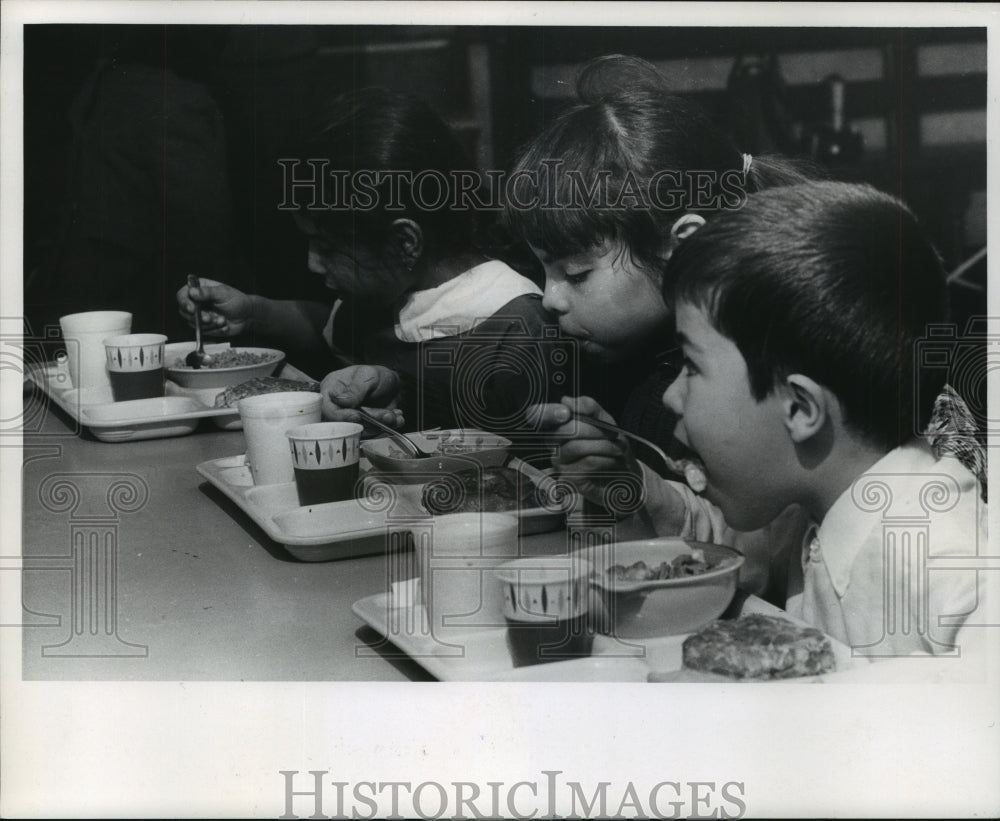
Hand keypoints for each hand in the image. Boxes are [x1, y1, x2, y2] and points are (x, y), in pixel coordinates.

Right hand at [176, 278, 252, 336]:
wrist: (247, 316)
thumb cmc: (237, 301)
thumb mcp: (223, 293)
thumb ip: (207, 292)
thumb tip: (192, 292)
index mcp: (199, 289)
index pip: (182, 295)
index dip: (184, 302)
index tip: (192, 309)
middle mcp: (196, 302)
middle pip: (184, 311)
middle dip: (198, 317)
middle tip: (210, 318)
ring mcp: (199, 315)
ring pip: (193, 323)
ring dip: (209, 324)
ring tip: (222, 320)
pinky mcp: (204, 326)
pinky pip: (202, 331)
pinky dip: (214, 330)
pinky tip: (224, 325)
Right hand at [320, 365, 403, 427]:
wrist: (390, 382)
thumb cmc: (374, 375)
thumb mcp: (367, 375)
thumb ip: (355, 388)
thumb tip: (341, 401)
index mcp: (331, 392)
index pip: (328, 410)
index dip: (341, 416)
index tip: (357, 416)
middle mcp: (338, 409)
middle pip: (346, 424)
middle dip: (368, 422)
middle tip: (386, 414)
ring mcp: (351, 420)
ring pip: (361, 431)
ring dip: (380, 425)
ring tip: (392, 414)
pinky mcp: (363, 428)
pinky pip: (372, 434)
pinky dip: (386, 428)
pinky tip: (395, 417)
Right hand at [527, 396, 643, 511]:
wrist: (626, 475)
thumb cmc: (611, 446)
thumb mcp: (604, 421)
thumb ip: (588, 407)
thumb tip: (565, 401)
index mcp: (558, 427)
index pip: (538, 416)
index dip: (547, 412)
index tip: (565, 413)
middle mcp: (554, 445)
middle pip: (564, 430)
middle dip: (593, 430)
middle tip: (612, 435)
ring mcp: (559, 463)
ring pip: (576, 447)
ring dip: (604, 446)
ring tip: (617, 449)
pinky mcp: (569, 479)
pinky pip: (586, 464)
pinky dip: (605, 460)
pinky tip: (612, 462)